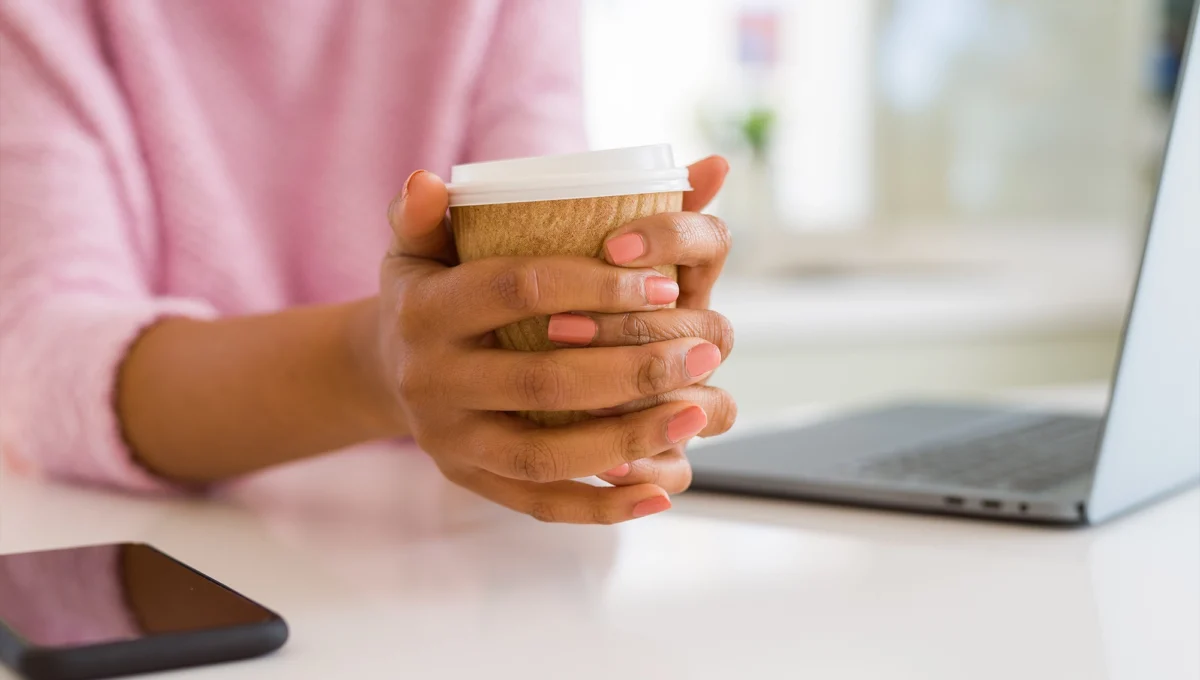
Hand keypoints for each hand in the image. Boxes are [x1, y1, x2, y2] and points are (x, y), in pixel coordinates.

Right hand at [377, 170, 732, 523]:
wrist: (380, 370)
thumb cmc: (423, 293)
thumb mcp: (415, 245)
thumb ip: (428, 211)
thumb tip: (429, 178)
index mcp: (426, 310)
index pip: (519, 289)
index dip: (595, 286)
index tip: (665, 284)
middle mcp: (431, 381)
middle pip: (542, 381)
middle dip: (632, 369)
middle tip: (702, 351)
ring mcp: (449, 440)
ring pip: (545, 454)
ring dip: (629, 439)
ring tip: (696, 413)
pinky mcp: (469, 480)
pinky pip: (540, 502)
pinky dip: (602, 505)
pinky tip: (659, 492)